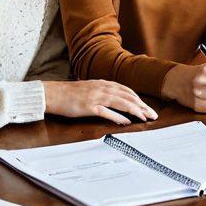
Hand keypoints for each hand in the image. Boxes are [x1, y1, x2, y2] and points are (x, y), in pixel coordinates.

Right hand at [43, 80, 157, 125]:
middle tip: (153, 115)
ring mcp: (96, 97)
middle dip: (142, 106)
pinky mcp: (89, 106)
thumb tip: (114, 100)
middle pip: (128, 97)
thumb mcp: (89, 89)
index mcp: (103, 84)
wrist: (52, 94)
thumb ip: (102, 92)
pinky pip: (107, 112)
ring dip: (135, 111)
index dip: (139, 99)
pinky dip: (118, 117)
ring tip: (145, 118)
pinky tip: (126, 122)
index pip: (127, 91)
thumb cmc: (69, 93)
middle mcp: (102, 88)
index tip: (148, 108)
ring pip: (121, 103)